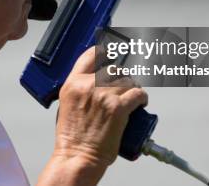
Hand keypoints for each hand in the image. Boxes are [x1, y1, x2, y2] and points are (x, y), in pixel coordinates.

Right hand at [54, 46, 147, 167]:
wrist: (77, 156)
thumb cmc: (71, 137)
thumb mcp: (67, 105)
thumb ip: (79, 90)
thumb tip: (95, 82)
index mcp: (73, 83)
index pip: (91, 55)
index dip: (104, 52)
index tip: (111, 53)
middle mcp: (88, 86)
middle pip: (113, 68)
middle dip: (121, 77)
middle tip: (123, 86)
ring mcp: (104, 96)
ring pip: (127, 80)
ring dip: (132, 86)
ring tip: (132, 96)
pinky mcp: (119, 108)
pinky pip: (138, 93)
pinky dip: (142, 97)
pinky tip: (141, 101)